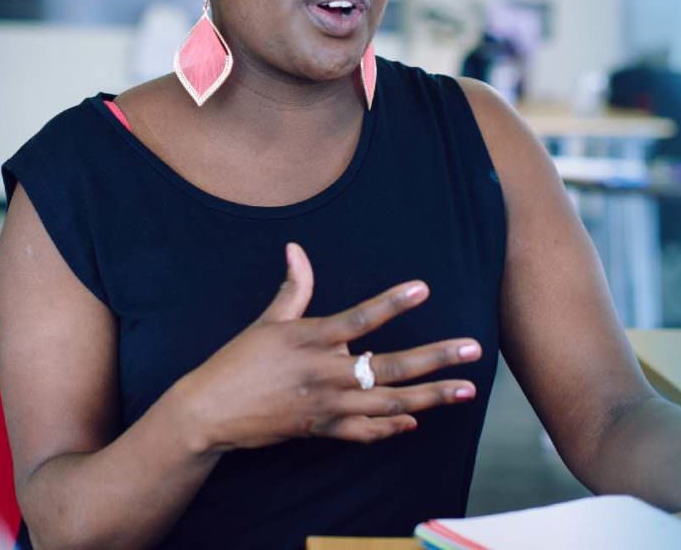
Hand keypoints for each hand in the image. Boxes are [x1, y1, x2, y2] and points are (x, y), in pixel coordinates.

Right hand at [167, 242, 482, 453]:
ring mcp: (325, 405)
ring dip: (430, 397)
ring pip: (387, 403)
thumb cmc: (238, 362)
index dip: (391, 303)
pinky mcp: (321, 429)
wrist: (207, 413)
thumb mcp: (266, 322)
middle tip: (474, 350)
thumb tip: (296, 249)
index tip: (424, 289)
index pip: (360, 318)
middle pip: (389, 366)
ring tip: (466, 390)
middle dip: (436, 359)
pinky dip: (389, 427)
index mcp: (311, 339)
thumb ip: (293, 288)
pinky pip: (363, 431)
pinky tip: (415, 420)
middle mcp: (324, 373)